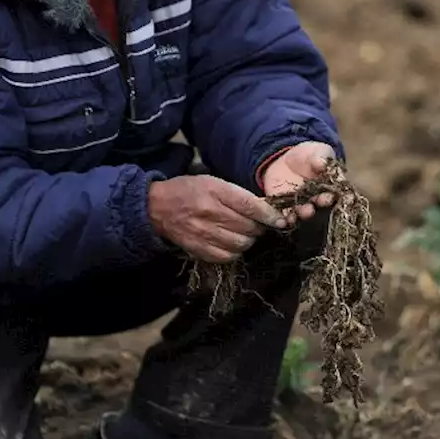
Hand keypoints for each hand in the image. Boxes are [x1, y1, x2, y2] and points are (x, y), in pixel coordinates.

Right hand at [147, 175, 285, 263]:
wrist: (158, 206)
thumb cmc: (189, 190)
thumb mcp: (213, 182)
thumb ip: (237, 195)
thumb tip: (265, 209)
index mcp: (215, 191)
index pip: (250, 206)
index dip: (269, 215)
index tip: (280, 221)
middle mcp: (210, 212)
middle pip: (248, 227)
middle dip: (259, 228)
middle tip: (257, 225)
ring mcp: (203, 233)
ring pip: (241, 244)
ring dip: (248, 241)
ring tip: (244, 234)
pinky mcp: (198, 249)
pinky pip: (227, 256)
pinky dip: (235, 252)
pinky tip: (232, 244)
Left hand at [262, 141, 337, 225]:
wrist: (286, 158)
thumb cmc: (309, 155)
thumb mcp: (318, 152)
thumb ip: (321, 157)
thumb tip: (322, 164)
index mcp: (328, 188)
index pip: (331, 195)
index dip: (329, 198)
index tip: (326, 198)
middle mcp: (315, 200)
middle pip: (316, 207)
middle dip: (314, 209)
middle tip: (310, 209)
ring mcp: (299, 205)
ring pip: (301, 214)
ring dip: (300, 216)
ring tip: (296, 215)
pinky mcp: (283, 207)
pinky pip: (283, 215)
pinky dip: (283, 219)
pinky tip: (283, 221)